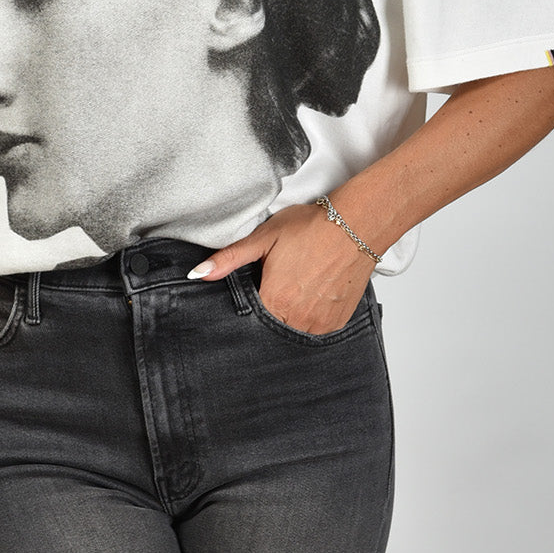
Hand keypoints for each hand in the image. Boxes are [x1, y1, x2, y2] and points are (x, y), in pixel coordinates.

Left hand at [191, 202, 375, 334]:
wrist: (355, 225)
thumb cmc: (310, 228)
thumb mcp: (263, 238)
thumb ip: (229, 259)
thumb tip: (198, 273)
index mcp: (276, 302)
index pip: (251, 316)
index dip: (253, 298)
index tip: (260, 282)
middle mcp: (298, 319)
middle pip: (273, 322)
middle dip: (272, 304)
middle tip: (282, 277)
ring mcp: (320, 324)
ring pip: (295, 327)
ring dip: (292, 310)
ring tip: (299, 281)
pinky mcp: (337, 322)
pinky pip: (317, 326)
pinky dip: (312, 312)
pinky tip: (315, 288)